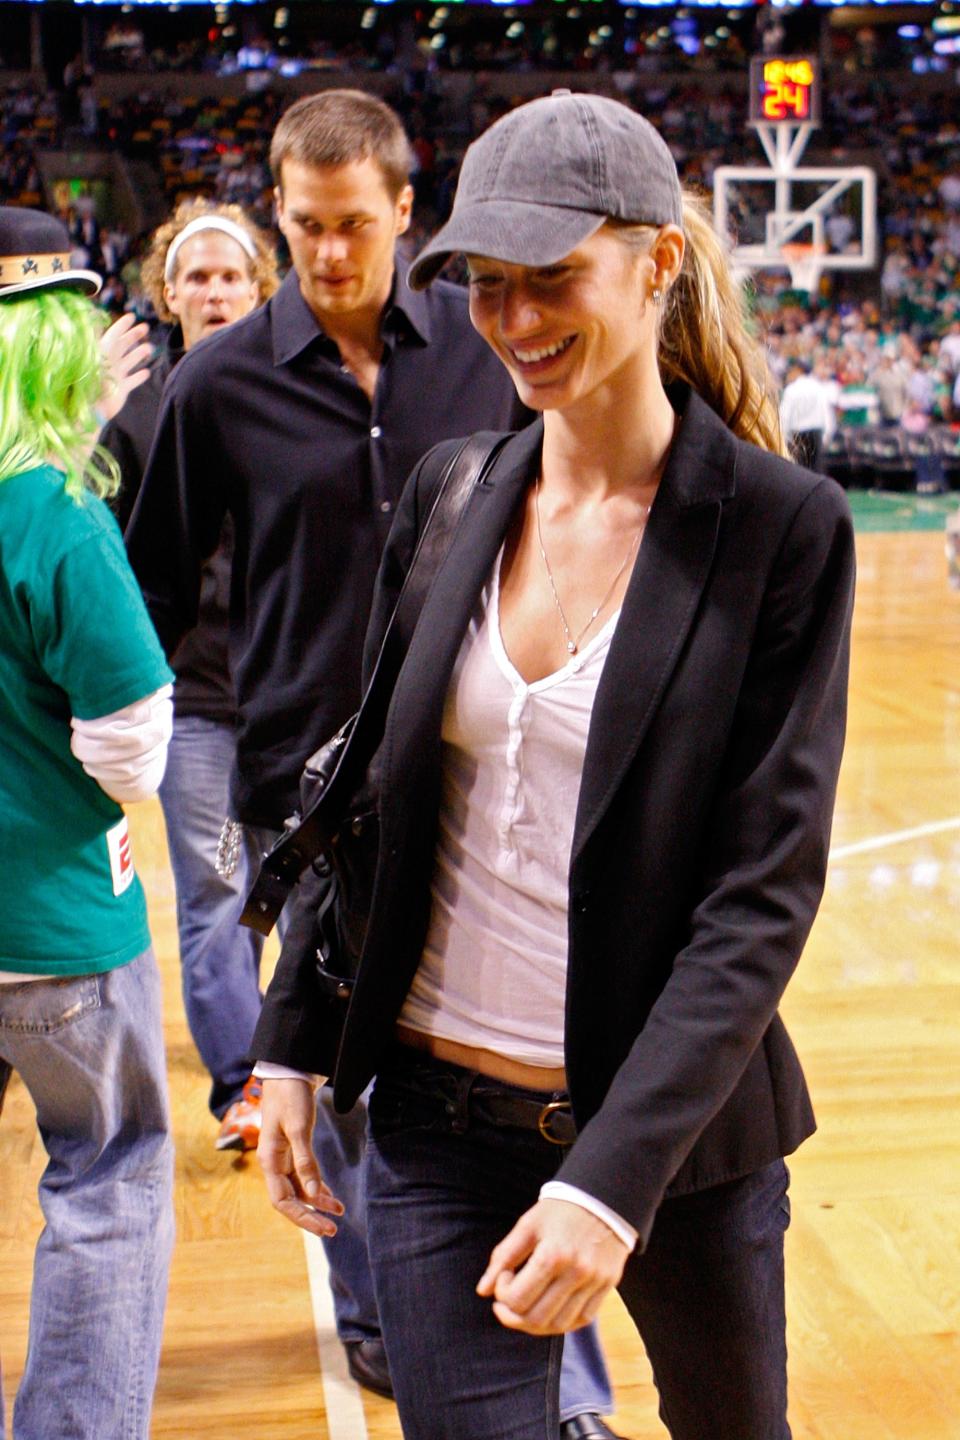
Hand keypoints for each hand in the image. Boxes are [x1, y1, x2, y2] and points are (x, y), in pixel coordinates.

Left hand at [96, 313, 152, 422]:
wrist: (93, 409)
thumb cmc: (90, 382)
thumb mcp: (91, 358)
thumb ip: (94, 341)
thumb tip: (94, 322)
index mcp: (102, 353)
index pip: (113, 335)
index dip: (122, 325)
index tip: (132, 316)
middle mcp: (109, 363)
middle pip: (123, 345)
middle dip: (134, 336)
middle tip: (145, 327)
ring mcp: (115, 376)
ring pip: (129, 361)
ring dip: (139, 353)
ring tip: (149, 348)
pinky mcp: (121, 390)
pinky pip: (132, 381)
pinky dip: (139, 377)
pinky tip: (146, 372)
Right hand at [257, 1078, 343, 1237]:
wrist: (288, 1072)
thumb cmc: (291, 1096)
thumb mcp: (299, 1128)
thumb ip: (305, 1162)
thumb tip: (313, 1196)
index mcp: (269, 1161)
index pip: (283, 1202)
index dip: (302, 1217)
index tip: (324, 1227)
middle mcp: (274, 1163)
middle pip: (290, 1200)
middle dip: (311, 1216)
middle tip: (334, 1230)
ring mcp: (283, 1157)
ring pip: (299, 1189)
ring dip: (317, 1202)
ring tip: (339, 1212)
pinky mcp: (293, 1149)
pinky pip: (303, 1176)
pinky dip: (317, 1187)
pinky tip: (330, 1196)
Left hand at [476, 1198, 628, 1335]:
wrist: (603, 1198)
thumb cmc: (560, 1210)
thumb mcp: (527, 1225)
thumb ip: (504, 1257)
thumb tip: (483, 1291)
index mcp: (552, 1255)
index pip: (517, 1299)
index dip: (501, 1294)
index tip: (504, 1276)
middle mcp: (576, 1272)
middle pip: (536, 1319)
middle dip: (512, 1317)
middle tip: (505, 1303)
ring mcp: (594, 1282)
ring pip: (559, 1325)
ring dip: (535, 1325)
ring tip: (525, 1309)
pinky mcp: (607, 1286)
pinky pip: (583, 1320)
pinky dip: (562, 1323)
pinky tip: (550, 1311)